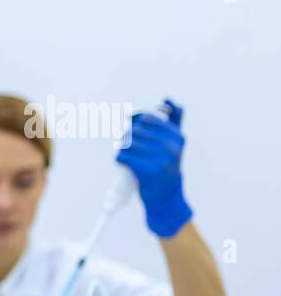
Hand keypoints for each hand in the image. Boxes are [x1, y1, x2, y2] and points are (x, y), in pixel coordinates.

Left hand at [117, 98, 192, 237]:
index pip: (147, 118)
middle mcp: (171, 146)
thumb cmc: (167, 165)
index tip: (132, 127)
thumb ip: (174, 119)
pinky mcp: (147, 171)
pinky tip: (125, 165)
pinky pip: (122, 157)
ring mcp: (160, 159)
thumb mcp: (175, 142)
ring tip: (130, 157)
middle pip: (134, 131)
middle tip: (130, 147)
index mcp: (177, 136)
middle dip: (127, 137)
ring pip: (126, 143)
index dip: (134, 121)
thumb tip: (166, 100)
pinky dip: (119, 160)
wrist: (167, 196)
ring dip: (122, 149)